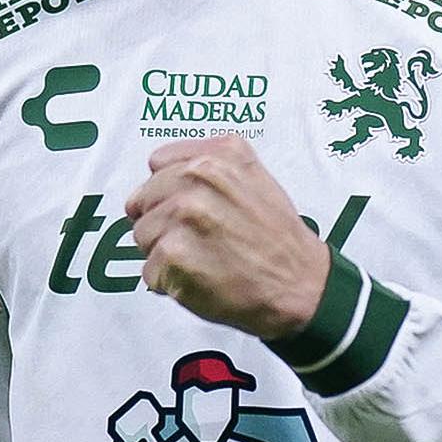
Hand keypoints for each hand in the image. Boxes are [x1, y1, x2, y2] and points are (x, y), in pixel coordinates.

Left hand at [123, 137, 330, 338]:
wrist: (299, 285)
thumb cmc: (276, 238)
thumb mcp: (253, 177)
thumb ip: (208, 166)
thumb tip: (159, 174)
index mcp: (215, 157)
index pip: (157, 165)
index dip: (168, 191)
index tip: (188, 209)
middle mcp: (197, 178)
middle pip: (143, 201)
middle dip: (162, 224)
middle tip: (199, 241)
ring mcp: (183, 215)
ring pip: (141, 236)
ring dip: (164, 255)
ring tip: (203, 259)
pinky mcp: (173, 253)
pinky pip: (149, 271)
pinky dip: (168, 282)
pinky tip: (200, 279)